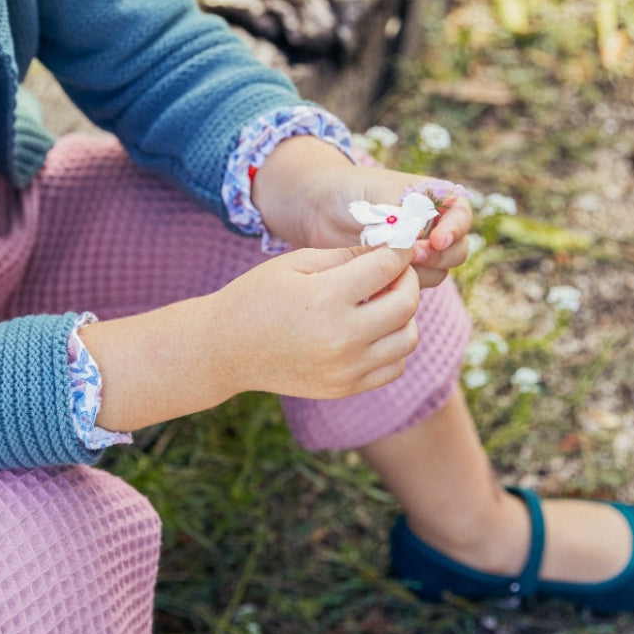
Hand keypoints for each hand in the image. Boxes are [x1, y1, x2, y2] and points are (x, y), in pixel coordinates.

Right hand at [80, 245, 419, 432]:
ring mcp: (345, 368)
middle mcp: (341, 338)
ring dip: (404, 315)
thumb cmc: (257, 297)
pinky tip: (373, 330)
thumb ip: (346, 255)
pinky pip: (393, 366)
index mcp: (325, 298)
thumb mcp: (295, 264)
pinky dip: (393, 346)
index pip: (388, 267)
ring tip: (382, 302)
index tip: (398, 245)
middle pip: (407, 303)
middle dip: (407, 279)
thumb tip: (392, 249)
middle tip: (394, 271)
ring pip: (407, 338)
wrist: (225, 350)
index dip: (399, 250)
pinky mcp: (345, 387)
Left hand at [251, 135, 471, 287]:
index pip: (461, 215)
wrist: (318, 208)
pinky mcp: (398, 273)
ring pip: (438, 272)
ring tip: (389, 265)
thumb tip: (416, 243)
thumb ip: (403, 216)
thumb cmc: (349, 191)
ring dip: (420, 272)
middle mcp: (432, 227)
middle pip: (457, 250)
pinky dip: (402, 284)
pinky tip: (380, 279)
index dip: (455, 230)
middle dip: (439, 256)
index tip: (436, 240)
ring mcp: (417, 252)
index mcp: (434, 199)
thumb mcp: (378, 195)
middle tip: (412, 257)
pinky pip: (414, 286)